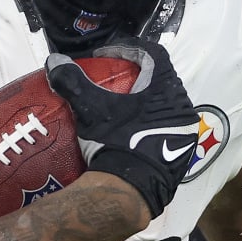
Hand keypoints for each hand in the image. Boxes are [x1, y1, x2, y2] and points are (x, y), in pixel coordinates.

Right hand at [46, 40, 198, 216]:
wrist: (131, 191)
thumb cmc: (115, 143)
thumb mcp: (91, 110)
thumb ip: (74, 82)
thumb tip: (55, 61)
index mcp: (167, 89)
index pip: (153, 54)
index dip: (129, 48)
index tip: (108, 55)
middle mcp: (183, 107)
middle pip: (160, 79)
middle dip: (137, 76)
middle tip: (112, 80)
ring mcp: (186, 131)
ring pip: (165, 104)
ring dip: (145, 100)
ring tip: (120, 106)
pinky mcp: (183, 152)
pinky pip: (167, 126)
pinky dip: (150, 122)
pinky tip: (131, 129)